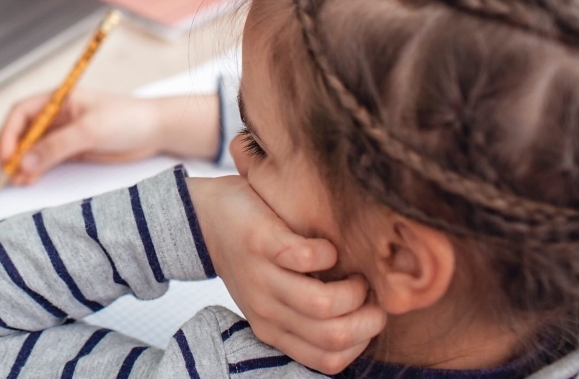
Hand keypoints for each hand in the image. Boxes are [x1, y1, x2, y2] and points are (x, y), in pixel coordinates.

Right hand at [0, 91, 218, 185]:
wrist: (154, 131)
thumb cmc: (127, 118)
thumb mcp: (90, 130)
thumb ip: (57, 145)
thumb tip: (26, 160)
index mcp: (57, 100)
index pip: (21, 114)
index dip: (8, 134)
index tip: (7, 155)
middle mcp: (56, 116)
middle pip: (22, 132)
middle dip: (12, 152)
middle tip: (9, 173)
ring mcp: (63, 134)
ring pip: (32, 149)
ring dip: (23, 164)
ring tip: (20, 181)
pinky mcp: (71, 150)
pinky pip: (45, 160)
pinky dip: (35, 170)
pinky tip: (31, 179)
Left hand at [188, 176, 386, 373]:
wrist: (208, 218)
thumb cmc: (255, 259)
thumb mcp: (275, 299)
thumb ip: (308, 315)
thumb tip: (364, 320)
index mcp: (273, 330)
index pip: (330, 361)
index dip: (362, 341)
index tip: (369, 315)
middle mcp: (266, 310)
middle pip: (333, 337)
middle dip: (368, 318)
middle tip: (370, 295)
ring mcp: (262, 278)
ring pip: (323, 305)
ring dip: (353, 289)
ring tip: (353, 273)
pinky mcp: (260, 243)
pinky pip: (305, 258)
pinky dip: (327, 253)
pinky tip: (326, 248)